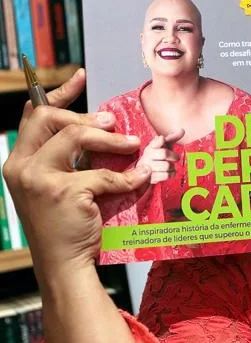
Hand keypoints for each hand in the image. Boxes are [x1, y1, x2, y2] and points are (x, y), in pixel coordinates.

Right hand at [3, 69, 149, 283]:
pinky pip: (102, 173)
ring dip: (111, 139)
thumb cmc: (65, 225)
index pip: (33, 115)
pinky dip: (126, 176)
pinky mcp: (62, 191)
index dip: (59, 93)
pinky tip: (140, 179)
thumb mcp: (58, 184)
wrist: (63, 265)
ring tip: (133, 146)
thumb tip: (101, 125)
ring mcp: (38, 178)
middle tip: (115, 125)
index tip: (81, 77)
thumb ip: (67, 157)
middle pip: (52, 118)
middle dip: (88, 117)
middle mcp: (21, 166)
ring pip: (76, 136)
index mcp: (18, 161)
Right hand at [139, 129, 184, 184]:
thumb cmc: (158, 157)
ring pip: (167, 166)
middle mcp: (147, 156)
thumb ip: (173, 137)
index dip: (159, 140)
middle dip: (173, 156)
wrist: (146, 173)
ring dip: (172, 166)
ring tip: (169, 166)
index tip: (162, 139)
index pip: (155, 141)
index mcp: (151, 146)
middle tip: (175, 158)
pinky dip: (171, 174)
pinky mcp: (150, 178)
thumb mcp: (165, 146)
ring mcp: (148, 167)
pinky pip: (166, 175)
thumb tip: (182, 130)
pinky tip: (168, 172)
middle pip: (164, 153)